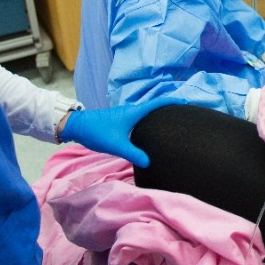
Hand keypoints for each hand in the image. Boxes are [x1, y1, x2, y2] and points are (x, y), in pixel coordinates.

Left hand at [59, 97, 179, 166]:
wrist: (78, 126)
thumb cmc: (98, 132)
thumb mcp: (117, 145)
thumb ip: (134, 154)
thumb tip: (149, 162)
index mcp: (135, 112)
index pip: (158, 103)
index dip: (173, 101)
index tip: (186, 102)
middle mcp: (132, 110)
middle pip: (155, 107)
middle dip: (168, 109)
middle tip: (182, 116)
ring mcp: (126, 115)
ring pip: (147, 113)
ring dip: (158, 116)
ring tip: (169, 124)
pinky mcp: (121, 120)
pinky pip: (140, 118)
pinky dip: (149, 121)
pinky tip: (149, 132)